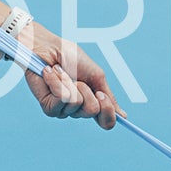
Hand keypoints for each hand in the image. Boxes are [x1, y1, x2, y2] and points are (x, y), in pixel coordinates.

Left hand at [0, 23, 119, 127]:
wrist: (47, 48)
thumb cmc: (71, 58)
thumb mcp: (96, 76)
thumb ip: (108, 96)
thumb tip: (123, 116)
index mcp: (92, 102)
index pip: (106, 122)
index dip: (108, 112)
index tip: (101, 94)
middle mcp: (78, 110)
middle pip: (92, 111)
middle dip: (85, 89)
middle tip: (76, 78)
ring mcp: (63, 111)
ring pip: (76, 103)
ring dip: (70, 82)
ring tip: (61, 72)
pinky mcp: (49, 108)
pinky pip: (62, 99)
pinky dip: (58, 82)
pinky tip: (50, 75)